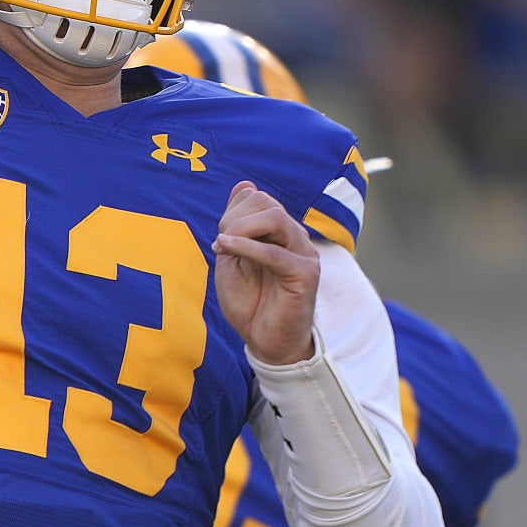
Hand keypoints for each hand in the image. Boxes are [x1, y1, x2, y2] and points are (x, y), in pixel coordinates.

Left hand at [213, 181, 318, 364]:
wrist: (264, 342)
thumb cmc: (249, 303)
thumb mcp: (233, 258)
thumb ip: (236, 225)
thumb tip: (244, 185)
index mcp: (279, 232)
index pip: (258, 198)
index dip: (232, 210)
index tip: (220, 237)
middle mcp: (294, 238)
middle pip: (266, 202)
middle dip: (235, 217)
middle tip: (221, 243)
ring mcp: (303, 254)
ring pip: (276, 218)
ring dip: (241, 228)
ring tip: (224, 245)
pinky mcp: (305, 274)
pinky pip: (275, 253)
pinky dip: (247, 247)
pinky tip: (226, 248)